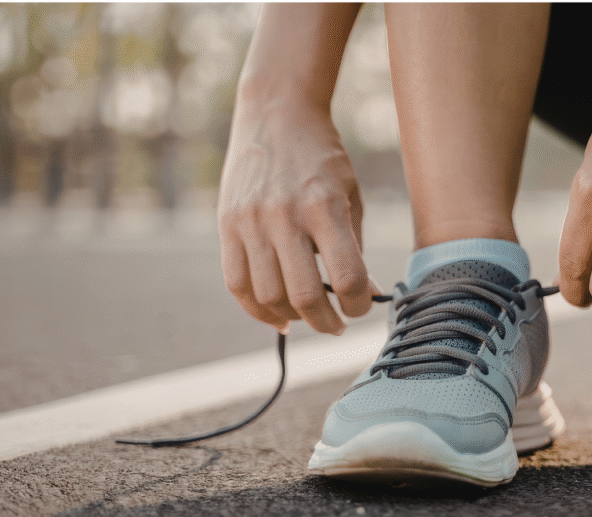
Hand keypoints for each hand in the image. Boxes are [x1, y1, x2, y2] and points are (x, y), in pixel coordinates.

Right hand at [218, 100, 373, 334]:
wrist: (276, 115)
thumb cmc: (322, 159)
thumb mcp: (350, 195)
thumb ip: (354, 248)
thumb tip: (364, 297)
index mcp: (325, 207)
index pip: (347, 278)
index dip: (358, 305)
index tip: (361, 308)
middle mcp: (285, 216)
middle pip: (305, 296)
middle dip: (325, 323)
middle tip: (336, 326)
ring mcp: (251, 221)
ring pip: (268, 295)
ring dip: (291, 317)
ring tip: (305, 316)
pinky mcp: (227, 224)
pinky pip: (237, 283)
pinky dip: (257, 308)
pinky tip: (276, 314)